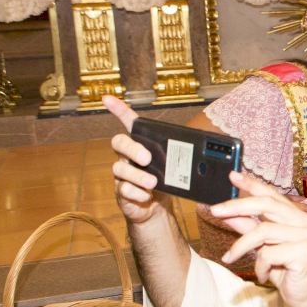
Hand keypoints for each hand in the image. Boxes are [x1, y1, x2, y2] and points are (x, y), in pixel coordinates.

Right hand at [104, 95, 170, 224]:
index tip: (107, 98)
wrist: (156, 209)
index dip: (118, 110)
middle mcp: (127, 157)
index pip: (128, 123)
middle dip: (132, 148)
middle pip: (119, 143)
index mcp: (141, 145)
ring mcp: (122, 174)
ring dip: (137, 175)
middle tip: (148, 158)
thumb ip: (180, 157)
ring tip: (153, 183)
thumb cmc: (165, 182)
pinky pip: (123, 189)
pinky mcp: (121, 192)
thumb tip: (199, 152)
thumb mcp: (174, 166)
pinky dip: (136, 192)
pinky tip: (146, 196)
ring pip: (119, 168)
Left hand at [210, 172, 306, 306]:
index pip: (271, 195)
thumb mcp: (262, 246)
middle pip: (266, 205)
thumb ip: (248, 227)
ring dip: (241, 246)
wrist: (305, 295)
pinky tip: (264, 274)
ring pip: (262, 231)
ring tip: (230, 258)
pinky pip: (268, 253)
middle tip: (215, 211)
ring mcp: (305, 236)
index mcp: (295, 216)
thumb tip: (228, 213)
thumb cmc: (285, 269)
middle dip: (237, 206)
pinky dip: (259, 266)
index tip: (232, 176)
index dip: (252, 184)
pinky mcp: (303, 252)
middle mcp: (303, 221)